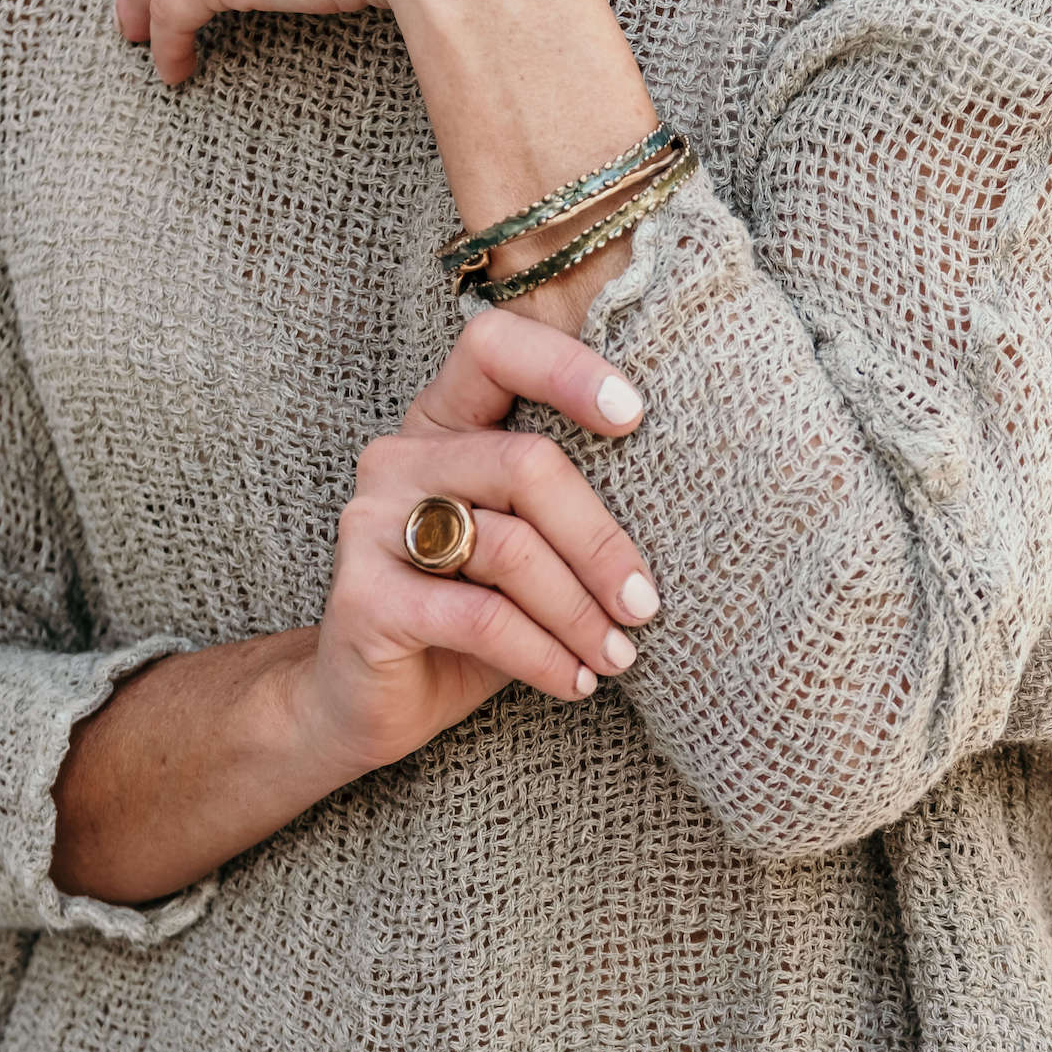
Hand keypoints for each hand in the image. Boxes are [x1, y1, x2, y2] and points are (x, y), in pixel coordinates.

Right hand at [286, 308, 661, 780]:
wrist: (365, 703)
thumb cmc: (466, 619)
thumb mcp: (525, 552)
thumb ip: (566, 509)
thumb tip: (687, 505)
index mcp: (442, 426)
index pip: (494, 348)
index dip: (564, 367)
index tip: (634, 417)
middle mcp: (398, 459)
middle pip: (527, 464)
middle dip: (600, 541)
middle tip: (644, 606)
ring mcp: (372, 524)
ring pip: (511, 548)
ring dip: (580, 612)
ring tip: (617, 655)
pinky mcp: (364, 597)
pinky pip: (481, 618)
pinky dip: (542, 655)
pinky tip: (575, 681)